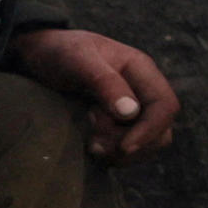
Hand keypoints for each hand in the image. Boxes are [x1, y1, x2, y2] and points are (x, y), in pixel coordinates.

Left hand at [9, 27, 180, 157]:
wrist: (41, 55)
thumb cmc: (59, 52)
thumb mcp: (77, 60)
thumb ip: (104, 83)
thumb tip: (130, 113)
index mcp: (142, 71)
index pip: (165, 106)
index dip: (150, 131)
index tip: (124, 147)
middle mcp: (143, 92)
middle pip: (161, 131)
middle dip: (129, 144)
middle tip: (94, 141)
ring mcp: (133, 110)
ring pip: (147, 145)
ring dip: (119, 152)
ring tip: (90, 143)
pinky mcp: (119, 125)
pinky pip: (129, 150)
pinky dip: (112, 155)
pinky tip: (90, 145)